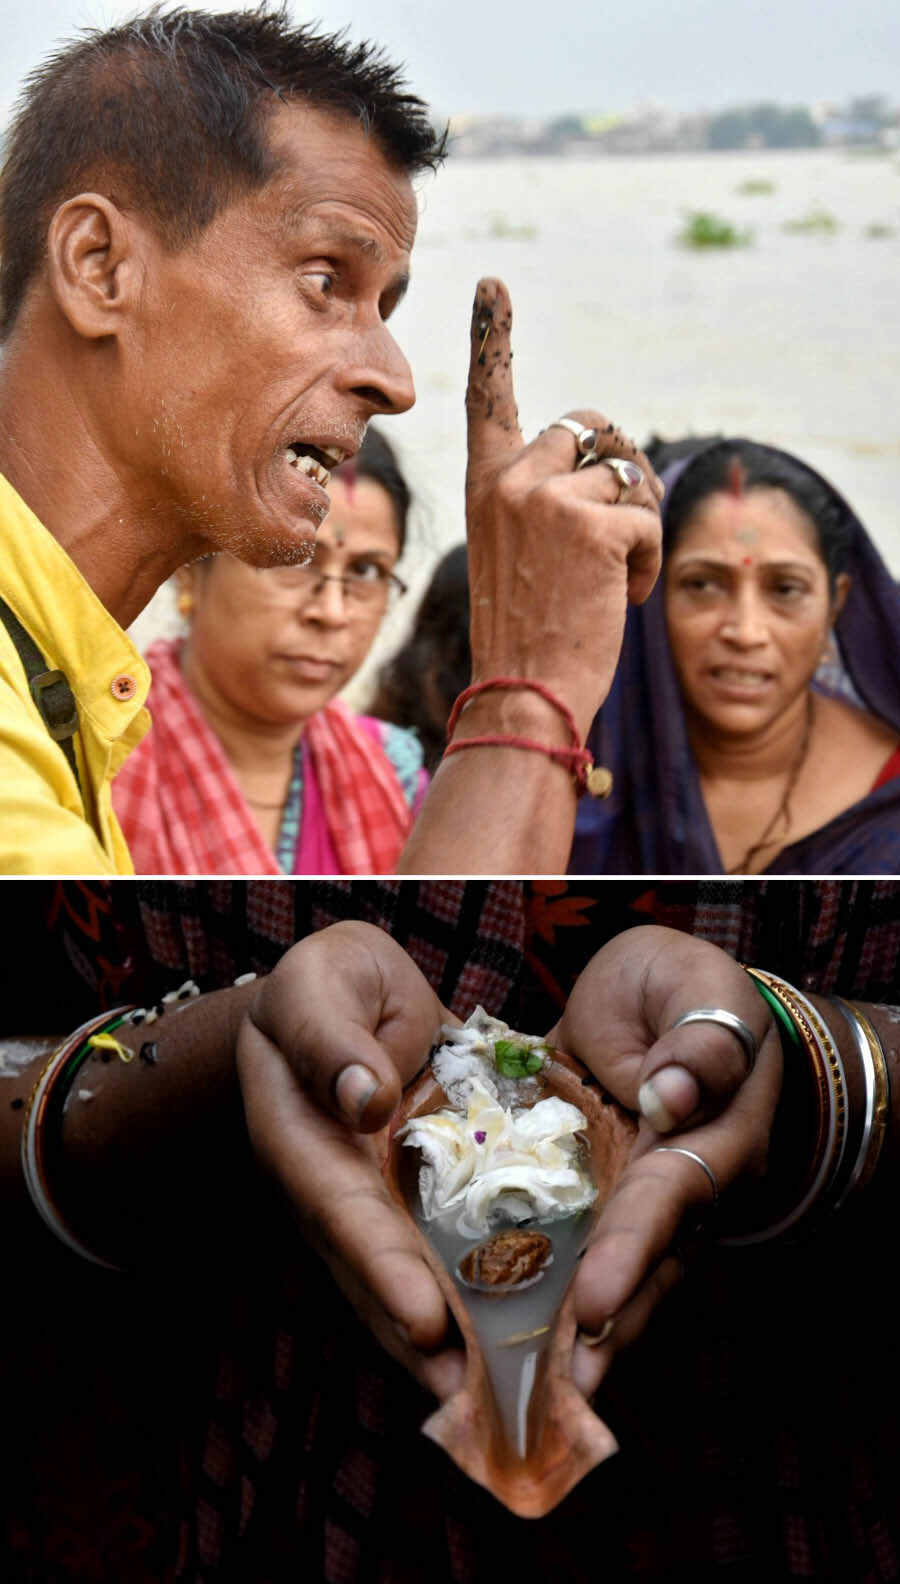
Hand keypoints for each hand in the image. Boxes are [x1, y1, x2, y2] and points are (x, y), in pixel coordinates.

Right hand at [235, 922, 464, 1399]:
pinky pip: (451, 1252)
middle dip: (423, 1338)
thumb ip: (332, 1036)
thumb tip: (368, 1097)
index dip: (381, 1268)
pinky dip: (485, 1294)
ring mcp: (378, 1203)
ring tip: (507, 1399)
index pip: (340, 1212)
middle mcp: (337, 1189)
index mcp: (303, 1139)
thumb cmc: (323, 986)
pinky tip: (535, 1338)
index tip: (424, 1321)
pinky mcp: (420, 1201)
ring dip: (455, 1341)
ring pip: (412, 1281)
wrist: (342, 998)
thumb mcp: (318, 983)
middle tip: (475, 1400)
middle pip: (375, 1275)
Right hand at [464, 278, 662, 739]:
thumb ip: (548, 499)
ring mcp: (550, 500)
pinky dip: (650, 559)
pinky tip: (624, 596)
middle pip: (589, 428)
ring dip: (639, 524)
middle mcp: (511, 480)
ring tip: (616, 578)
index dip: (492, 339)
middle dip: (621, 467)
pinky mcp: (594, 526)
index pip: (489, 398)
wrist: (524, 693)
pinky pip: (650, 517)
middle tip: (625, 525)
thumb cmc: (527, 633)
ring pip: (628, 475)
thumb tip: (616, 462)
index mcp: (485, 485)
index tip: (492, 286)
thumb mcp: (522, 553)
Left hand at [545, 926, 782, 1396]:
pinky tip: (493, 1339)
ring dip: (570, 1334)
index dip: (630, 1252)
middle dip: (600, 1328)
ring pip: (609, 1276)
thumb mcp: (694, 983)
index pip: (669, 1200)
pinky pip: (563, 1249)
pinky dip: (534, 1292)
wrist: (657, 996)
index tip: (592, 1304)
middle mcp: (679, 1186)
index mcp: (714, 1135)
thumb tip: (676, 1093)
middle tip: (556, 1390)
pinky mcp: (589, 1198)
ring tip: (527, 1397)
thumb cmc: (683, 986)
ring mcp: (634, 1200)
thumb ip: (698, 1037)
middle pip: (642, 1266)